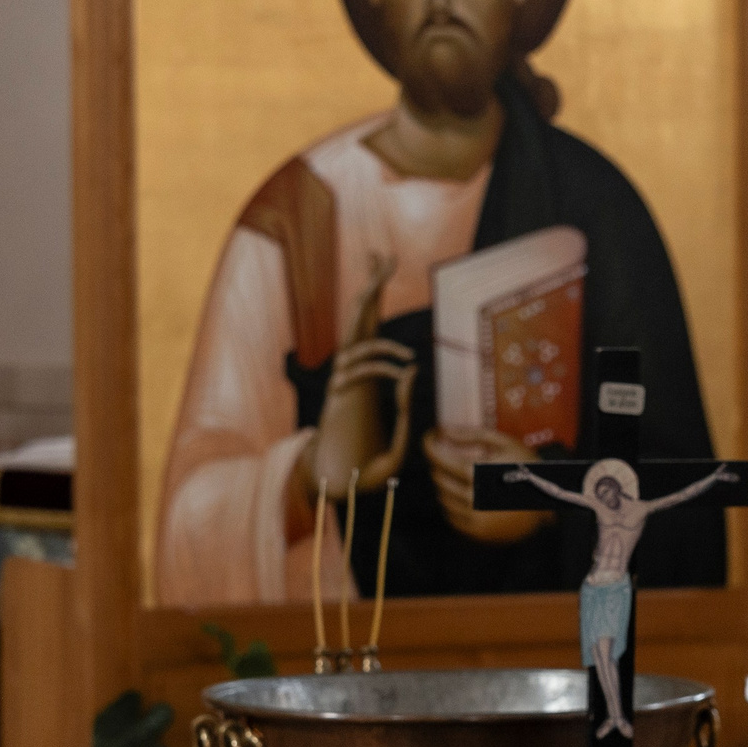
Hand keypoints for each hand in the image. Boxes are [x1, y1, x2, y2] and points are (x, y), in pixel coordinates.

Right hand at [286, 258, 416, 534]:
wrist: (335, 491)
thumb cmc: (364, 472)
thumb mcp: (399, 446)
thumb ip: (407, 411)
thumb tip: (413, 371)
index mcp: (366, 376)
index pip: (372, 331)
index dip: (379, 304)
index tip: (389, 276)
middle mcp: (353, 373)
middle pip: (361, 320)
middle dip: (372, 286)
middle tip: (383, 254)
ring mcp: (344, 382)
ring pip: (355, 332)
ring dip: (371, 303)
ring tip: (386, 273)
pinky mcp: (339, 396)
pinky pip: (359, 368)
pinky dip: (383, 362)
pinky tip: (407, 369)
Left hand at [425, 427, 550, 544]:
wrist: (550, 504)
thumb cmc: (529, 469)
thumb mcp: (505, 444)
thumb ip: (472, 435)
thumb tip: (442, 429)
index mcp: (475, 472)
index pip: (436, 457)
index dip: (428, 444)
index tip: (430, 437)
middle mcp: (470, 496)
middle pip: (437, 476)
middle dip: (440, 462)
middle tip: (453, 455)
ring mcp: (473, 517)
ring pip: (442, 496)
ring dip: (447, 482)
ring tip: (464, 475)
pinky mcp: (476, 532)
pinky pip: (450, 515)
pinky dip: (453, 502)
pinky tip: (468, 494)